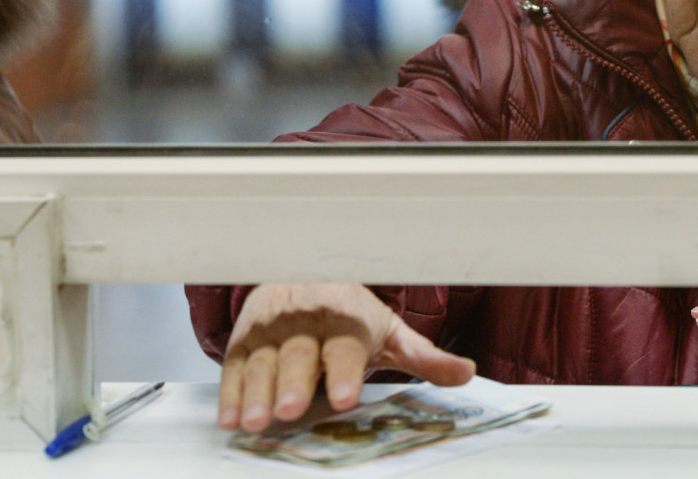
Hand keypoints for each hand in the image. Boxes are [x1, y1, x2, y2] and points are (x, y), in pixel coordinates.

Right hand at [218, 283, 475, 431]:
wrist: (305, 277)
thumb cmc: (350, 315)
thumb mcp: (391, 332)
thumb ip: (424, 357)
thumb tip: (467, 373)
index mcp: (347, 317)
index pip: (346, 345)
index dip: (344, 371)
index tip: (345, 397)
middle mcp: (307, 320)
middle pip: (299, 353)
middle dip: (293, 382)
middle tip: (289, 410)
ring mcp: (272, 328)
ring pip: (262, 361)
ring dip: (256, 391)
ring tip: (256, 420)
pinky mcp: (244, 338)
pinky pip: (234, 365)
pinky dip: (229, 391)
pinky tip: (230, 416)